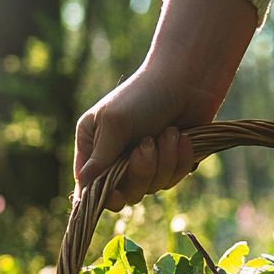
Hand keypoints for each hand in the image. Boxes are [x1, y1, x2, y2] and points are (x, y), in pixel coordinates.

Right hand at [73, 0, 258, 210]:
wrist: (191, 78)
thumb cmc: (145, 94)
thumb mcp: (115, 123)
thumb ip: (100, 158)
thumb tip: (82, 185)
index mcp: (92, 143)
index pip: (89, 183)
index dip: (102, 194)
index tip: (117, 192)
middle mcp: (115, 156)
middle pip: (123, 192)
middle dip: (140, 172)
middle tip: (147, 144)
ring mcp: (143, 161)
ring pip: (150, 188)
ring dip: (164, 161)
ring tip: (169, 132)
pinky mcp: (169, 162)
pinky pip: (172, 180)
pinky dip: (180, 160)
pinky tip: (183, 137)